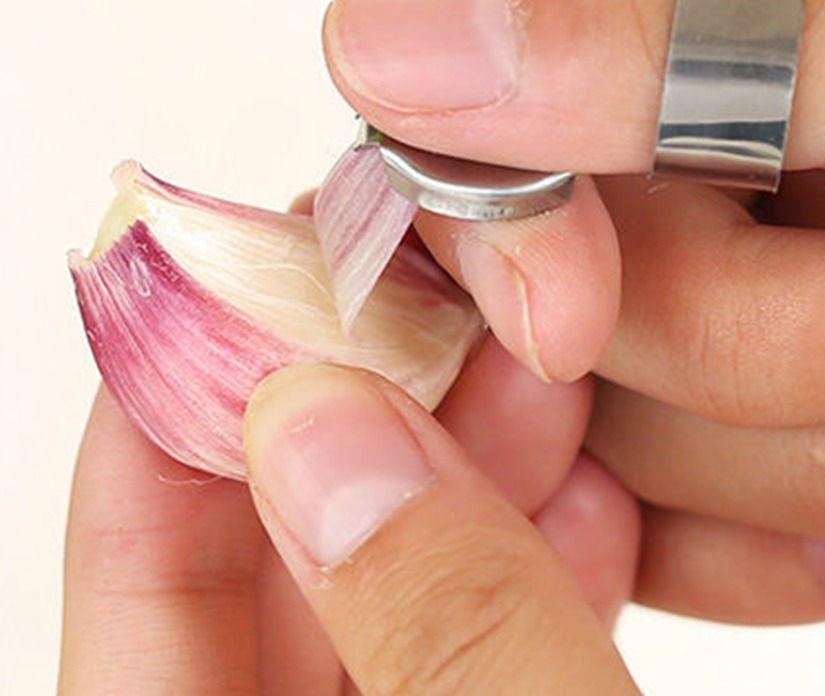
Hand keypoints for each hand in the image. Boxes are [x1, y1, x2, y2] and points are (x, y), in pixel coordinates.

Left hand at [59, 318, 639, 691]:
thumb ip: (445, 629)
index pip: (135, 558)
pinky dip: (532, 567)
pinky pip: (475, 645)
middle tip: (430, 297)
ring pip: (388, 584)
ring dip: (467, 470)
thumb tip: (333, 429)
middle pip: (270, 553)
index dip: (192, 395)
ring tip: (538, 375)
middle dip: (366, 405)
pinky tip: (595, 497)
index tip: (274, 272)